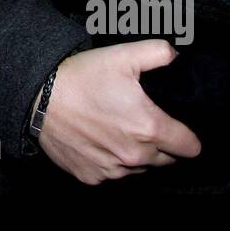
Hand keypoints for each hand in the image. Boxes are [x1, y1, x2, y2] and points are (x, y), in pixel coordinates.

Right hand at [39, 40, 201, 184]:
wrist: (39, 98)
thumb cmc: (81, 77)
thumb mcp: (123, 55)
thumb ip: (159, 53)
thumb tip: (178, 56)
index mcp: (149, 127)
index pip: (191, 147)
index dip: (189, 136)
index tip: (178, 127)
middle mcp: (135, 155)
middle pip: (168, 161)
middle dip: (163, 145)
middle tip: (144, 122)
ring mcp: (113, 170)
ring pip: (141, 169)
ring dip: (138, 155)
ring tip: (119, 130)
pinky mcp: (92, 177)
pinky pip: (113, 174)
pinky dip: (111, 161)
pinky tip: (99, 140)